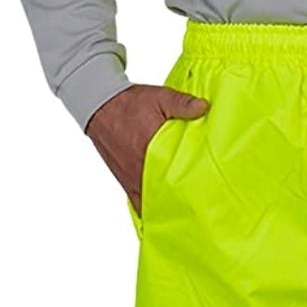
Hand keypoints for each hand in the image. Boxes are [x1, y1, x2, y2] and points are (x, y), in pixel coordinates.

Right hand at [86, 84, 209, 214]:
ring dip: (167, 204)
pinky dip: (151, 206)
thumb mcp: (159, 98)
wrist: (100, 106)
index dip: (191, 185)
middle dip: (182, 199)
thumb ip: (182, 104)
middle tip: (199, 202)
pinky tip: (163, 209)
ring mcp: (131, 178)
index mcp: (151, 150)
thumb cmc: (129, 104)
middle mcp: (140, 170)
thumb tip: (203, 107)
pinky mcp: (125, 181)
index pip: (175, 176)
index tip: (206, 191)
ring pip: (152, 202)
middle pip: (165, 195)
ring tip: (185, 207)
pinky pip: (139, 202)